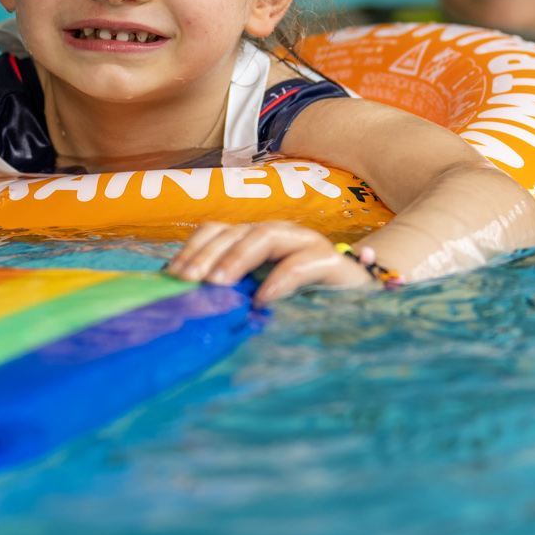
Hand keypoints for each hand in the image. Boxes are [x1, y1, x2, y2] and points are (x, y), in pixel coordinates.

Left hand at [164, 220, 373, 302]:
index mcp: (254, 240)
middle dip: (207, 254)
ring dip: (238, 257)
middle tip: (187, 280)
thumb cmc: (302, 302)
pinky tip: (263, 299)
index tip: (172, 276)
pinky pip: (302, 263)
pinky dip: (280, 279)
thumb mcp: (259, 295)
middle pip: (235, 231)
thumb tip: (183, 300)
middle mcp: (277, 234)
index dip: (192, 249)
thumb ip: (232, 293)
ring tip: (218, 283)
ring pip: (266, 236)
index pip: (215, 231)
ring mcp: (305, 243)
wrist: (362, 303)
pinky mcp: (331, 262)